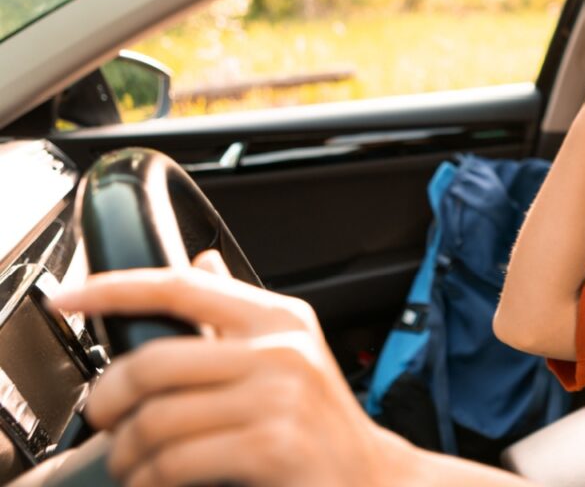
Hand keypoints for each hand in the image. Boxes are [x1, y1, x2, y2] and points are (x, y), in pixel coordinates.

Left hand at [49, 251, 399, 486]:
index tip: (70, 299)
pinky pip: (177, 461)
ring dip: (126, 452)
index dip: (116, 288)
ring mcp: (280, 398)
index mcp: (278, 319)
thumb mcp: (289, 354)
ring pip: (157, 419)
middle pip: (154, 361)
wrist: (373, 478)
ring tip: (131, 461)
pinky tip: (155, 480)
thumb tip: (202, 262)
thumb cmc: (323, 423)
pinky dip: (150, 478)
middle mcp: (281, 351)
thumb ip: (238, 313)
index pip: (183, 286)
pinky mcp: (273, 447)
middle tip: (104, 418)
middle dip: (109, 399)